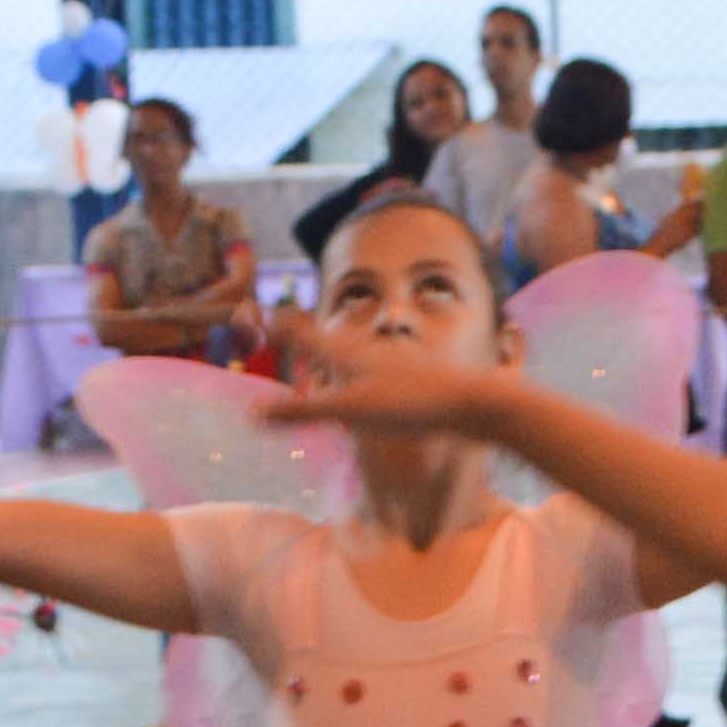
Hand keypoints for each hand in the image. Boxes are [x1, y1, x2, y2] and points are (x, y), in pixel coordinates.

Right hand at [262, 343, 519, 441]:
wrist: (475, 402)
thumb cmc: (410, 404)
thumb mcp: (349, 411)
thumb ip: (301, 412)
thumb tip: (251, 412)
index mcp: (346, 352)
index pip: (303, 333)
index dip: (280, 326)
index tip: (259, 314)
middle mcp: (369, 350)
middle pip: (328, 339)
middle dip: (305, 335)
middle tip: (284, 326)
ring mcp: (395, 363)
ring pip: (357, 353)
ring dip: (337, 351)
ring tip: (326, 351)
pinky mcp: (417, 380)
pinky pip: (381, 373)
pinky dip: (365, 372)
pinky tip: (379, 382)